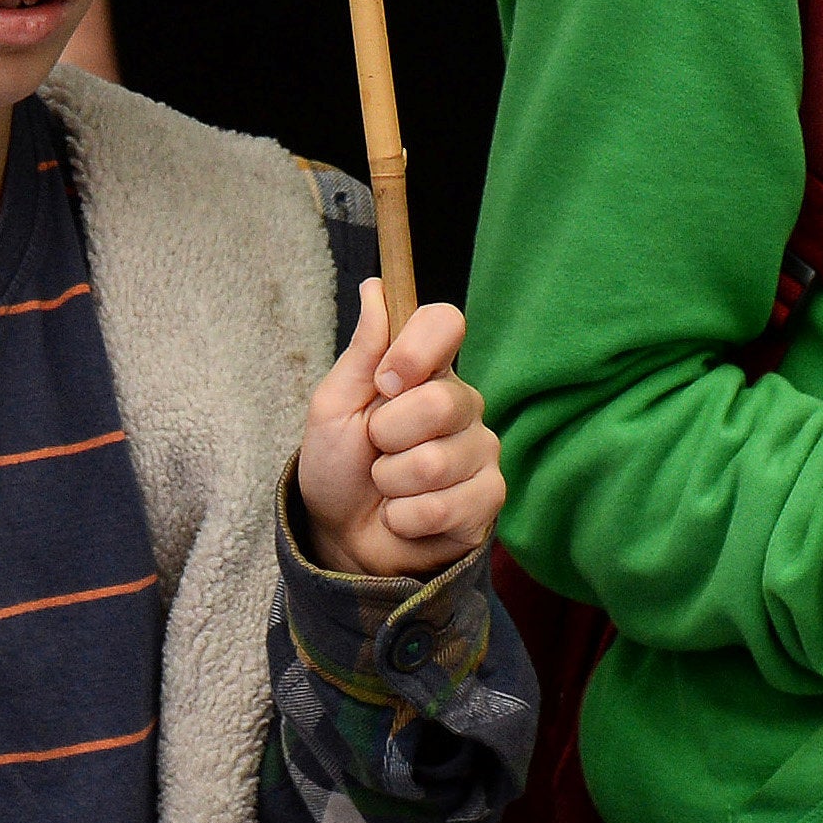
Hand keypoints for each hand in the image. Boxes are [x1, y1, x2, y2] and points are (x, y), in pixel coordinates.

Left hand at [297, 285, 502, 578]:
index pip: (446, 324)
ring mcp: (481, 452)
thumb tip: (375, 287)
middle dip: (387, 435)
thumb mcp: (333, 406)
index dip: (414, 351)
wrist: (341, 536)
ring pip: (435, 462)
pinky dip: (405, 517)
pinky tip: (404, 515)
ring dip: (391, 483)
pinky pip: (443, 506)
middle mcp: (463, 405)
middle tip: (376, 450)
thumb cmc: (338, 464)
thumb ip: (362, 351)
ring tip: (388, 487)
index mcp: (428, 370)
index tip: (384, 383)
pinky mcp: (488, 498)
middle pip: (440, 402)